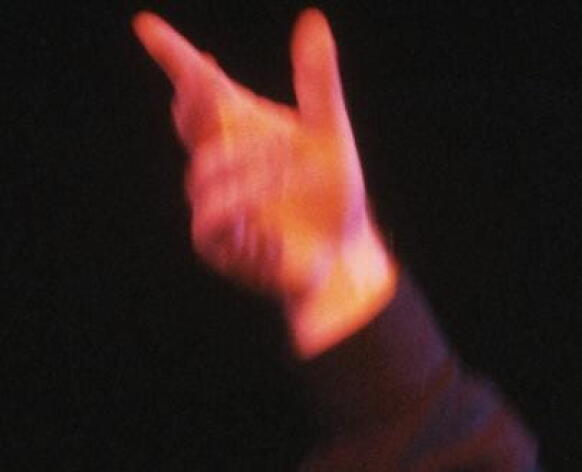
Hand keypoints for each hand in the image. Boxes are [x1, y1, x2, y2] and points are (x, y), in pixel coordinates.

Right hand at [134, 8, 394, 356]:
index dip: (172, 58)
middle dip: (204, 107)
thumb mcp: (330, 133)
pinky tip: (274, 226)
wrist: (347, 252)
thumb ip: (318, 82)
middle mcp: (219, 161)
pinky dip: (245, 212)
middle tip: (236, 101)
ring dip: (251, 169)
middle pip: (190, 125)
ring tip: (291, 168)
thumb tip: (313, 21)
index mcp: (239, 128)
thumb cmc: (331, 192)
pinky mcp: (219, 245)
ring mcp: (214, 202)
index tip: (147, 27)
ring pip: (205, 175)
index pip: (199, 89)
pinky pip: (212, 222)